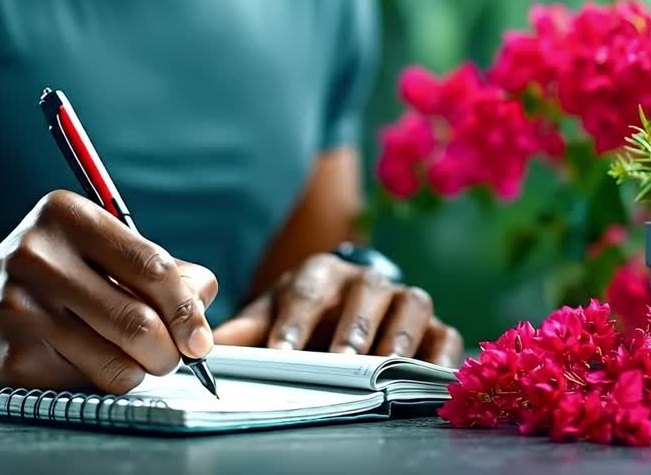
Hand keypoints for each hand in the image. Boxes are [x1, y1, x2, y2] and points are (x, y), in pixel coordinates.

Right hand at [0, 190, 216, 393]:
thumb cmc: (52, 274)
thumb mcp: (99, 249)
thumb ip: (159, 268)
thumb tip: (202, 295)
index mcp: (67, 216)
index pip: (151, 267)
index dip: (186, 308)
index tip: (199, 335)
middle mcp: (38, 257)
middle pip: (139, 322)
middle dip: (171, 350)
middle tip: (175, 355)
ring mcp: (22, 309)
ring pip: (118, 361)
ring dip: (143, 369)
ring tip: (139, 359)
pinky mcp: (15, 357)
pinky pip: (90, 382)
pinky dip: (108, 379)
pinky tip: (94, 361)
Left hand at [213, 253, 462, 367]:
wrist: (342, 310)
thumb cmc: (303, 316)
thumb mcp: (271, 317)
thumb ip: (244, 332)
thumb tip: (206, 348)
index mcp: (322, 274)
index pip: (308, 291)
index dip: (296, 320)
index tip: (283, 351)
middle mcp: (367, 280)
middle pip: (366, 294)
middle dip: (352, 328)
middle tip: (340, 361)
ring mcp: (405, 301)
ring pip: (410, 307)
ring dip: (397, 335)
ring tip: (383, 365)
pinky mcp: (434, 326)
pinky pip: (445, 336)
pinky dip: (440, 356)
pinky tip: (429, 376)